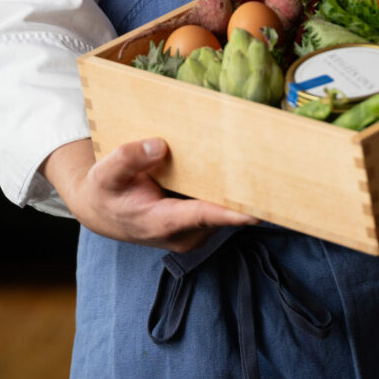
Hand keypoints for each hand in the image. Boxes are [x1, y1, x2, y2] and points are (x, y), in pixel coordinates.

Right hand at [42, 137, 257, 251]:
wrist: (102, 210)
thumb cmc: (106, 191)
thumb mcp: (106, 173)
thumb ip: (129, 158)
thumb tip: (160, 145)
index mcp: (163, 222)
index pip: (204, 216)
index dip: (233, 213)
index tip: (260, 208)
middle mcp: (185, 233)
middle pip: (225, 212)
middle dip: (248, 193)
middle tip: (275, 166)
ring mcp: (195, 231)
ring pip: (227, 209)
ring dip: (243, 191)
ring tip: (269, 161)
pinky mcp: (200, 224)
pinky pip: (222, 206)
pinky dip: (232, 191)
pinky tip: (247, 169)